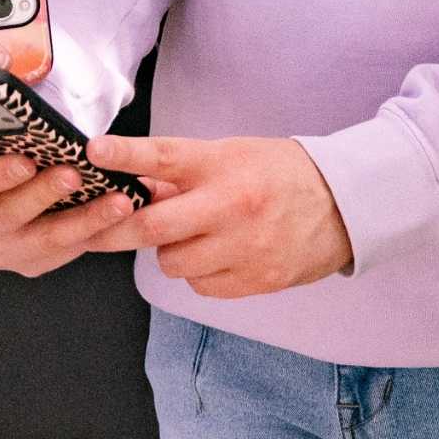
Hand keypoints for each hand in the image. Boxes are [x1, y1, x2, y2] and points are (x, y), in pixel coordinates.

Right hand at [0, 139, 151, 276]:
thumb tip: (1, 63)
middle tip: (75, 175)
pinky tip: (120, 214)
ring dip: (82, 220)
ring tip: (116, 199)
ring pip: (42, 242)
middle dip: (42, 196)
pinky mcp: (30, 263)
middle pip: (4, 218)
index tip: (25, 160)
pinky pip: (64, 254)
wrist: (8, 172)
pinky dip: (93, 234)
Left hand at [97, 134, 353, 300]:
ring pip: (173, 263)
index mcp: (224, 165)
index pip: (165, 157)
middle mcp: (232, 205)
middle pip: (154, 227)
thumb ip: (185, 173)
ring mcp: (245, 247)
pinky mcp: (256, 280)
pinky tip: (219, 256)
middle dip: (117, 230)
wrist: (345, 206)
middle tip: (95, 229)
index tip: (93, 152)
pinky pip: (201, 287)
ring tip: (192, 236)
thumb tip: (134, 184)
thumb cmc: (281, 174)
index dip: (126, 155)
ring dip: (169, 252)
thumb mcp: (234, 156)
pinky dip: (199, 275)